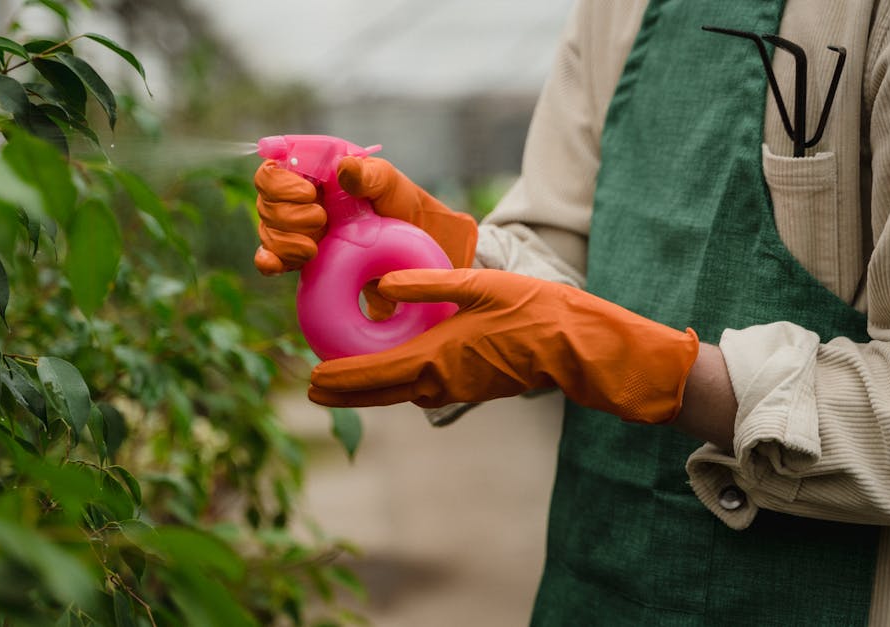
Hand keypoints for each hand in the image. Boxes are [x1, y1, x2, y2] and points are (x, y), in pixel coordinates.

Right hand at [253, 157, 478, 274]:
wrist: (409, 247)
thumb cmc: (398, 204)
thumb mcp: (388, 183)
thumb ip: (367, 174)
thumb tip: (344, 168)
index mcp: (311, 170)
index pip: (272, 169)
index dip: (280, 183)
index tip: (309, 194)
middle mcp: (297, 197)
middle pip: (265, 202)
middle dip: (288, 215)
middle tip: (321, 221)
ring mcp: (296, 227)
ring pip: (266, 231)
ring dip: (286, 241)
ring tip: (316, 248)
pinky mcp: (299, 255)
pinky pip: (270, 257)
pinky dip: (269, 260)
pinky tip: (274, 266)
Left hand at [308, 268, 700, 423]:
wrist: (578, 347)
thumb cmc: (535, 311)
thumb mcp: (479, 286)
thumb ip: (428, 284)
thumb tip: (384, 283)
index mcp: (437, 357)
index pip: (374, 374)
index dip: (339, 379)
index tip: (311, 380)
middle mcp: (441, 381)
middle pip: (381, 392)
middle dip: (346, 392)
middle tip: (314, 389)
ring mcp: (458, 388)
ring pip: (401, 392)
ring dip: (371, 389)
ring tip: (344, 379)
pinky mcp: (472, 386)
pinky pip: (423, 389)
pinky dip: (399, 383)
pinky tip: (395, 369)